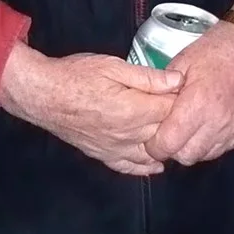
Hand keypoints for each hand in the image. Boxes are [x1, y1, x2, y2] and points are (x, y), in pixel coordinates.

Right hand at [0, 43, 181, 174]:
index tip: (190, 93)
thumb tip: (179, 81)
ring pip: (153, 155)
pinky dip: (146, 166)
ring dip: (164, 145)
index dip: (184, 102)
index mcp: (134, 110)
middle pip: (166, 134)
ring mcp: (117, 149)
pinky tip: (153, 161)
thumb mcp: (112, 66)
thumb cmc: (75, 75)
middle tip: (183, 110)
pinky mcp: (105, 156)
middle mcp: (130, 135)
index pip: (173, 112)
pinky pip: (131, 167)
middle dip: (178, 123)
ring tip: (170, 132)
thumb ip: (147, 77)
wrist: (43, 95)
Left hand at [145, 21, 233, 165]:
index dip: (156, 146)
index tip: (151, 140)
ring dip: (192, 147)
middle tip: (167, 135)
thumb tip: (147, 110)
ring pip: (205, 155)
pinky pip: (222, 148)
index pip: (170, 143)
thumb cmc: (211, 52)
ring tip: (186, 129)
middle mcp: (217, 121)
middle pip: (187, 156)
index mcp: (197, 103)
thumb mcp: (179, 63)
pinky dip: (210, 143)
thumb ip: (162, 89)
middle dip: (173, 150)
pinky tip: (204, 126)